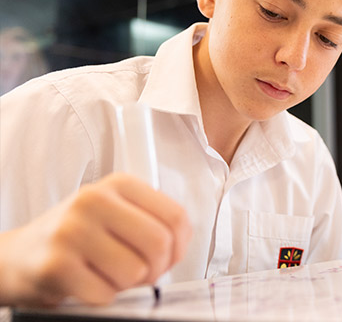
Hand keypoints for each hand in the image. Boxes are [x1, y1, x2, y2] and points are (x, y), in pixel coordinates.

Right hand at [0, 173, 191, 306]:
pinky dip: (104, 297)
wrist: (20, 255)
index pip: (175, 217)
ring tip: (109, 276)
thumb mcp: (117, 213)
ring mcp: (72, 231)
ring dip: (128, 285)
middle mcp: (94, 200)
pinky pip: (106, 294)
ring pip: (135, 271)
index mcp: (119, 184)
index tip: (168, 257)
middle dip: (157, 269)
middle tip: (142, 274)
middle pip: (159, 243)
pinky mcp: (56, 265)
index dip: (179, 247)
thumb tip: (180, 246)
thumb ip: (153, 221)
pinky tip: (89, 284)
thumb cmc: (76, 236)